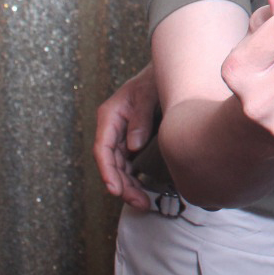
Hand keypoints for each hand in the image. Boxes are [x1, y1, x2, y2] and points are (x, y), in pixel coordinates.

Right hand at [93, 63, 159, 209]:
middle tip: (138, 202)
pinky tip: (143, 190)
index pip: (102, 149)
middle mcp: (112, 127)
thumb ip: (140, 118)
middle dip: (121, 185)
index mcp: (110, 115)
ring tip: (143, 203)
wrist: (171, 71)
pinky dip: (134, 177)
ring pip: (120, 166)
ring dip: (128, 185)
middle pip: (111, 162)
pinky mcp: (133, 139)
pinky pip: (129, 163)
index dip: (107, 171)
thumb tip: (133, 146)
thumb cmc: (156, 80)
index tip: (115, 189)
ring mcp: (122, 135)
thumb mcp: (148, 94)